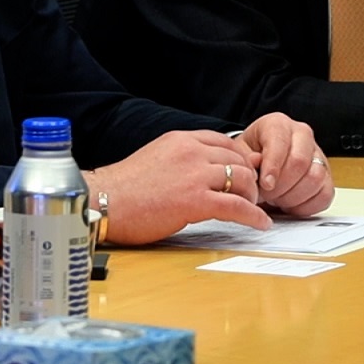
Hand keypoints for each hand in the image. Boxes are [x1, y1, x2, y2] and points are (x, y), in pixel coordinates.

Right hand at [84, 130, 270, 245]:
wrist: (103, 203)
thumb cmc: (124, 189)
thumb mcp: (156, 158)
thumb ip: (181, 159)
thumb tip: (201, 172)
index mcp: (180, 139)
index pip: (225, 142)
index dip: (241, 159)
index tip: (246, 172)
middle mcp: (191, 151)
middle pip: (239, 160)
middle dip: (250, 178)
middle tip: (252, 195)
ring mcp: (194, 175)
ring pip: (243, 180)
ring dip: (253, 197)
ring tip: (254, 208)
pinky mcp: (195, 200)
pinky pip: (237, 206)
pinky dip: (253, 216)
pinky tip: (259, 223)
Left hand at [238, 113, 333, 215]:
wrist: (260, 165)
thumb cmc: (250, 157)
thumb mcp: (240, 155)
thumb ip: (246, 162)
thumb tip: (256, 171)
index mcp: (278, 124)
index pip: (280, 143)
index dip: (273, 167)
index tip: (265, 185)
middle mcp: (302, 135)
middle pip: (300, 162)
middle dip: (281, 186)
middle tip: (267, 196)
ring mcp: (318, 155)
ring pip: (315, 179)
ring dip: (293, 197)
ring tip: (277, 199)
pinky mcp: (327, 176)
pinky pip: (325, 194)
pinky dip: (307, 206)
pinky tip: (291, 205)